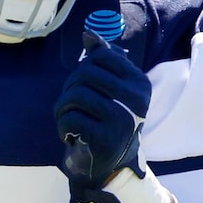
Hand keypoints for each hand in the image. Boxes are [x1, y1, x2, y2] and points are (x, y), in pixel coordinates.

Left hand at [55, 41, 170, 202]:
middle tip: (69, 106)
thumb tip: (88, 34)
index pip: (102, 56)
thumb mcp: (111, 90)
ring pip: (75, 95)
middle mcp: (136, 101)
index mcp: (140, 84)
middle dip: (69, 88)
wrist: (109, 168)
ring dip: (62, 109)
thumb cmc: (107, 124)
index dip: (83, 68)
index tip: (83, 86)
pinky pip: (70, 118)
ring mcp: (122, 120)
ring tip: (68, 120)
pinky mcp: (105, 139)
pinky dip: (63, 126)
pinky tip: (71, 136)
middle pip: (86, 74)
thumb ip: (103, 62)